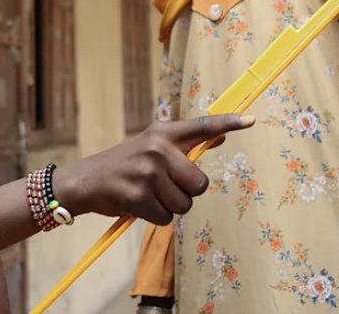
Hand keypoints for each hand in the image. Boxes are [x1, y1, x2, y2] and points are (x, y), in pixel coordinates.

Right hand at [54, 114, 254, 224]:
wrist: (87, 181)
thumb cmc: (128, 165)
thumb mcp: (154, 147)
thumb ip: (186, 145)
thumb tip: (221, 139)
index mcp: (164, 132)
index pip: (202, 126)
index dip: (228, 123)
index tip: (251, 120)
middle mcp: (158, 148)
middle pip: (200, 183)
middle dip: (188, 192)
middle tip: (167, 187)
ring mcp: (148, 172)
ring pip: (184, 204)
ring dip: (170, 207)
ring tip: (150, 195)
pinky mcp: (138, 196)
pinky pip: (166, 218)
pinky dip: (156, 217)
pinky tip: (140, 204)